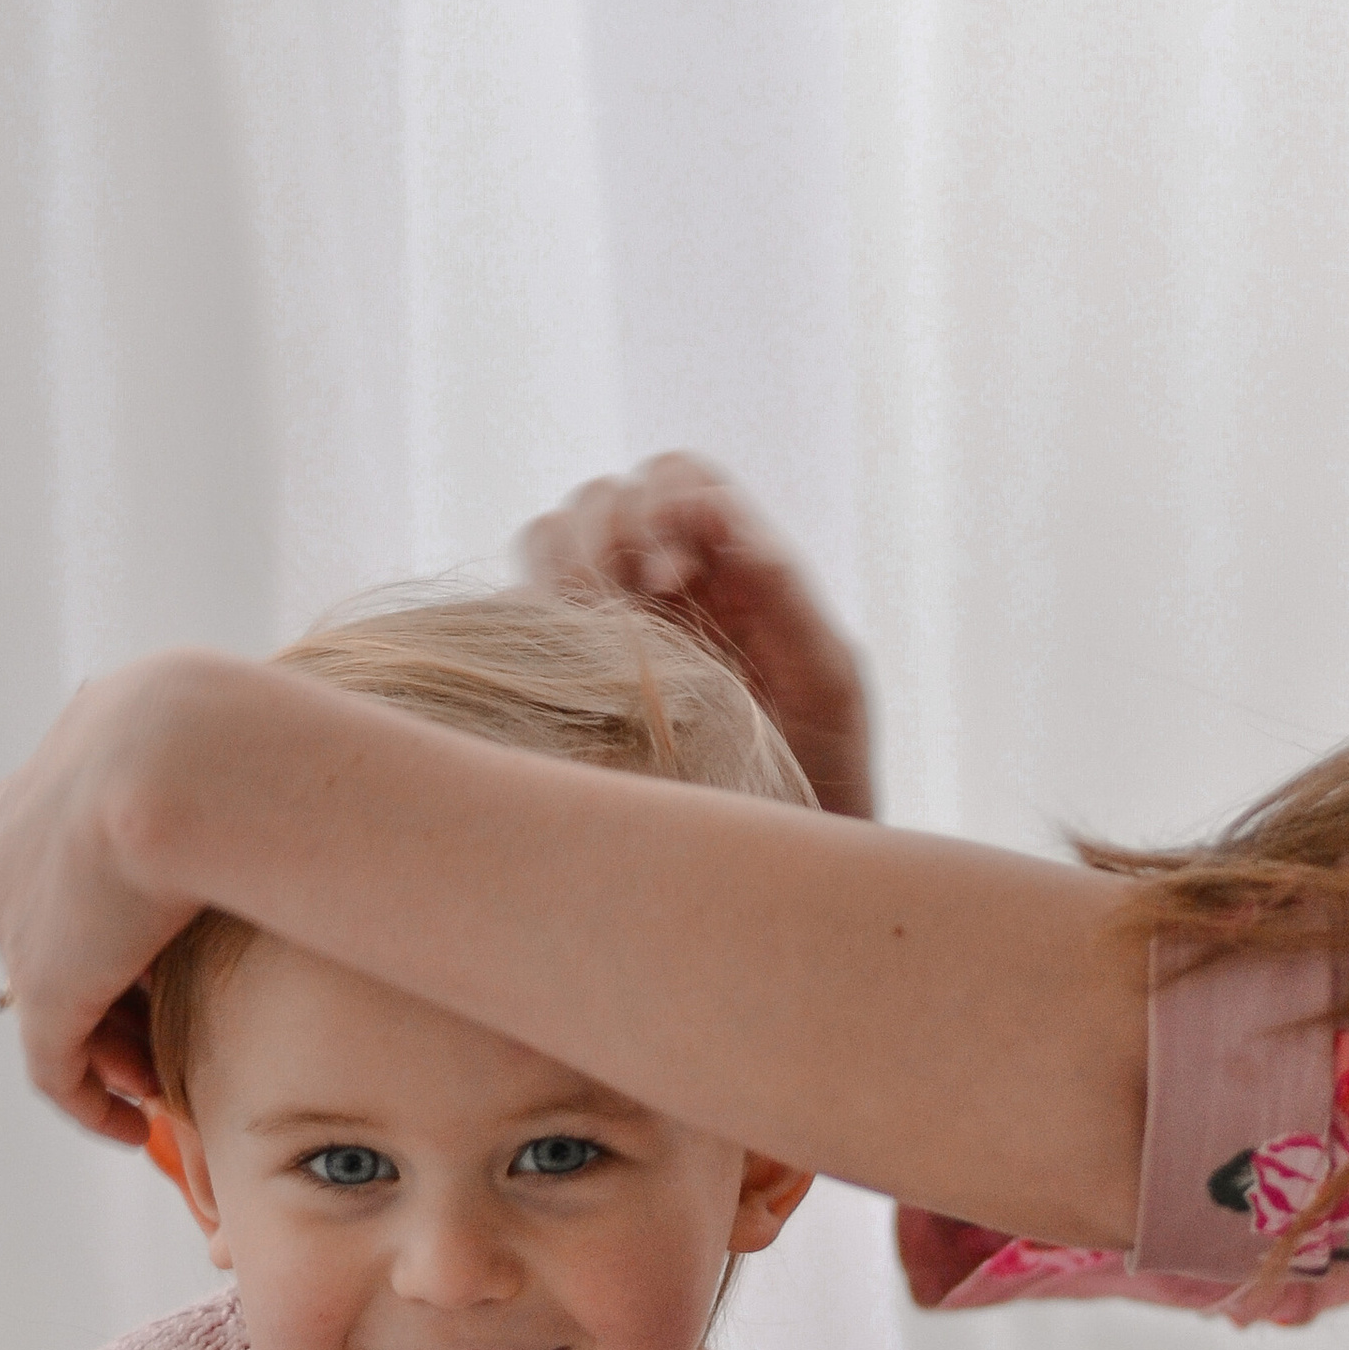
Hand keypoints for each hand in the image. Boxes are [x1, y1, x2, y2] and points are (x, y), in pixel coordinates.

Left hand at [0, 653, 239, 1142]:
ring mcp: (19, 918)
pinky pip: (52, 1065)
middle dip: (109, 983)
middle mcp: (14, 842)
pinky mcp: (44, 985)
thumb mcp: (224, 731)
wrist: (188, 757)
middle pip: (55, 930)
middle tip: (169, 1023)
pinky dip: (88, 1101)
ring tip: (166, 1075)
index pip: (67, 857)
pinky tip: (132, 1125)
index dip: (118, 911)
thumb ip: (235, 766)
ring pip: (55, 996)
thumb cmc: (239, 733)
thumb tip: (306, 775)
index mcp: (51, 773)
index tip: (171, 949)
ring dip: (109, 1043)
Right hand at [517, 457, 876, 821]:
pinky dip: (537, 609)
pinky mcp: (566, 670)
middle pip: (607, 497)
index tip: (675, 574)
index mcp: (733, 566)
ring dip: (568, 563)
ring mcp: (612, 623)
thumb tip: (710, 505)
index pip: (679, 479)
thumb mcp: (825, 677)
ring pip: (552, 536)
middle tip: (644, 599)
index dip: (665, 503)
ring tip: (606, 627)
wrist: (778, 870)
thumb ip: (782, 584)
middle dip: (613, 530)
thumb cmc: (822, 772)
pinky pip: (523, 605)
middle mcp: (666, 583)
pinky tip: (576, 660)